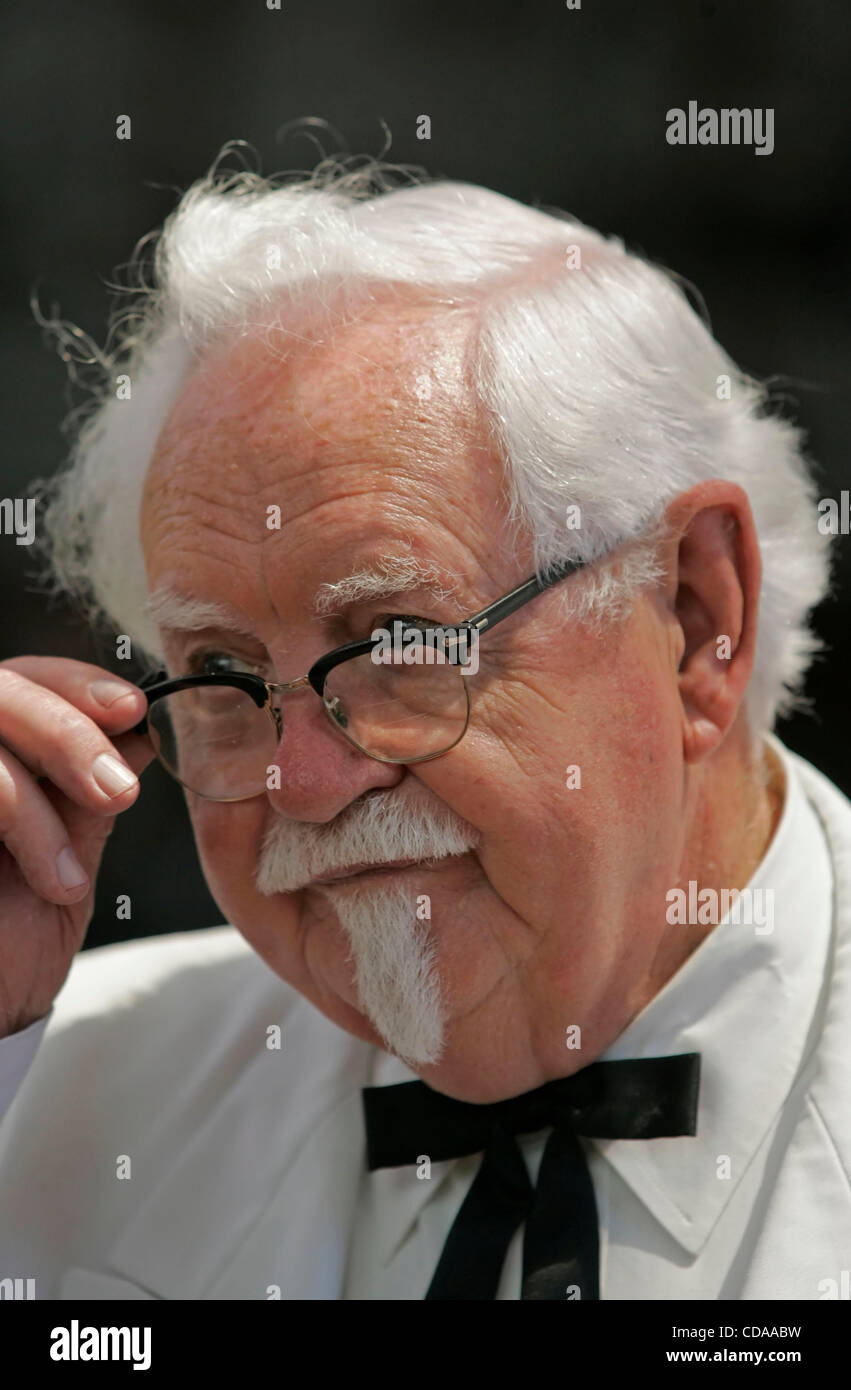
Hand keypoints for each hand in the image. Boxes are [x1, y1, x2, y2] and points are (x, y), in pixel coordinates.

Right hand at [0, 657, 153, 1037]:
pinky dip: (19, 825)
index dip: (77, 683)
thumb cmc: (16, 935)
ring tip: (67, 874)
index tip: (132, 709)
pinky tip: (47, 883)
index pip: (29, 677)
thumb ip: (92, 795)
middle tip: (116, 792)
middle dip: (66, 735)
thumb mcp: (71, 856)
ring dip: (33, 807)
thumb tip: (143, 732)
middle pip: (2, 690)